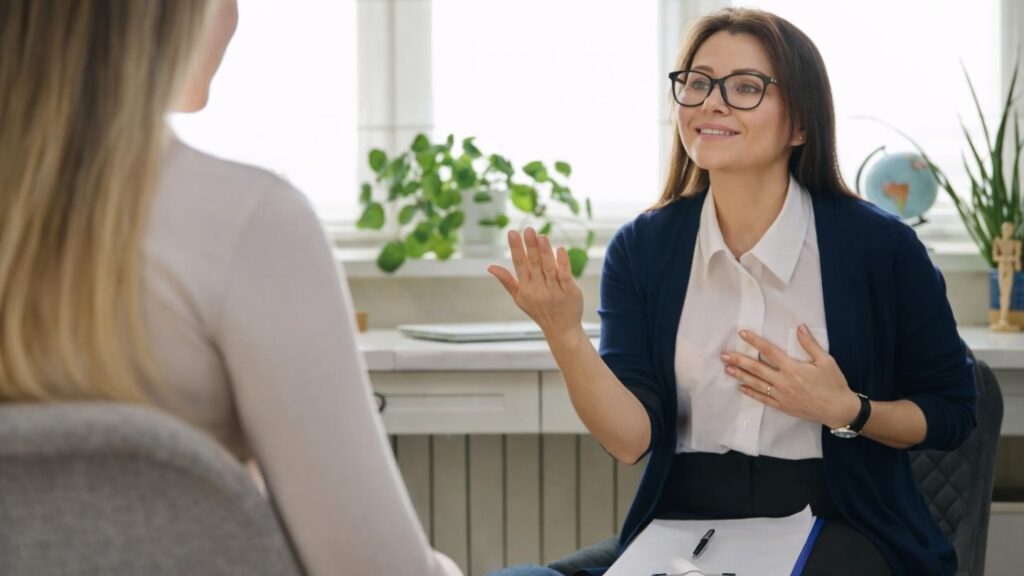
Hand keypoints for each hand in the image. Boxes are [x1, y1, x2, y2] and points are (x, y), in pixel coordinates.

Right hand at [487, 228, 583, 342]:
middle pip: (534, 264)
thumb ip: (506, 280)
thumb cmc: (539, 311)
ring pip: (548, 269)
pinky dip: (562, 263)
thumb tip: (489, 266)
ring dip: (545, 253)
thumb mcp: (519, 298)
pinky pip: (565, 276)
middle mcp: (539, 289)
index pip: (519, 265)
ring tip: (541, 236)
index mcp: (525, 288)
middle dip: (530, 247)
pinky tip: (560, 249)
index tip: (512, 233)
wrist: (561, 330)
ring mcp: (554, 291)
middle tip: (528, 229)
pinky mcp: (570, 292)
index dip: (516, 249)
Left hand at [719, 325, 859, 428]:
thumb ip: (810, 344)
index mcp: (793, 368)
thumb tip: (800, 327)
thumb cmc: (833, 384)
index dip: (755, 341)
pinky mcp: (782, 406)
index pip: (769, 351)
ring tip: (727, 369)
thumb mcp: (826, 361)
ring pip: (756, 383)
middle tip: (724, 355)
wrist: (838, 409)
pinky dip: (751, 393)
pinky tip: (741, 387)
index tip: (742, 334)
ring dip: (740, 375)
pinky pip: (763, 399)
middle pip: (757, 368)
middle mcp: (783, 381)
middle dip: (739, 360)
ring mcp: (781, 395)